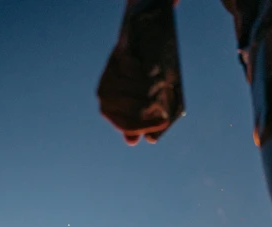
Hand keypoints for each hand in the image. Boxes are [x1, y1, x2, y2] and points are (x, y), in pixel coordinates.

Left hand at [98, 24, 171, 144]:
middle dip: (155, 102)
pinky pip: (135, 70)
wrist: (150, 42)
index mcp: (113, 113)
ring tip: (161, 78)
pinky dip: (148, 68)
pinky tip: (150, 66)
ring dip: (154, 84)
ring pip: (136, 89)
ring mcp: (108, 77)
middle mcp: (106, 98)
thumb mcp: (159, 104)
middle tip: (165, 95)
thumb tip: (144, 140)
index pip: (127, 125)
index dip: (147, 125)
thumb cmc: (154, 80)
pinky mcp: (114, 58)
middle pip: (134, 108)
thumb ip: (153, 122)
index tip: (165, 120)